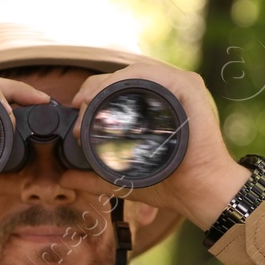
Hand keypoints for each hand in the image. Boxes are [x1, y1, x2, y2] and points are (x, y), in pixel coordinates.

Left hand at [60, 60, 250, 228]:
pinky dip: (129, 78)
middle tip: (79, 108)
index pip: (121, 85)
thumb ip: (94, 178)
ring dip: (107, 82)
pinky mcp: (190, 87)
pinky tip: (111, 91)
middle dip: (96, 87)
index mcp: (157, 103)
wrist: (198, 192)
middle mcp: (169, 90)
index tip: (76, 106)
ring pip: (136, 71)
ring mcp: (181, 86)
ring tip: (89, 102)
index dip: (94, 90)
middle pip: (125, 75)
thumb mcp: (123, 178)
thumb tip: (66, 178)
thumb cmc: (170, 184)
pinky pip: (154, 73)